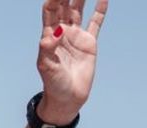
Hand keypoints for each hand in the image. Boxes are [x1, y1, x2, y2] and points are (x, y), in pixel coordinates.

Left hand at [37, 0, 107, 121]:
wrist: (67, 98)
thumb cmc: (53, 84)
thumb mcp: (47, 67)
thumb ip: (47, 49)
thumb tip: (54, 32)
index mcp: (49, 35)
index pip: (50, 10)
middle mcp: (62, 32)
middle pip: (64, 5)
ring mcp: (76, 36)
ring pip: (78, 10)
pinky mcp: (89, 43)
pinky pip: (95, 23)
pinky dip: (100, 11)